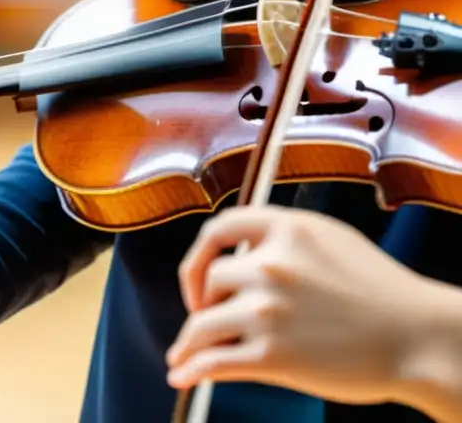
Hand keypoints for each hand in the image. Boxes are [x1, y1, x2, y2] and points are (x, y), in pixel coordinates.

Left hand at [166, 205, 436, 406]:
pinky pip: (213, 361)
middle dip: (206, 304)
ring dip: (187, 343)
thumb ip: (284, 239)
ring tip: (181, 355)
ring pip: (203, 325)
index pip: (218, 229)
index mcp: (287, 229)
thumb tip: (238, 252)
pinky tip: (181, 374)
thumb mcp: (332, 240)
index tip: (200, 277)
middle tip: (209, 322)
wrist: (420, 339)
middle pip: (211, 281)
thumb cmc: (381, 292)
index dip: (200, 254)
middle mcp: (272, 265)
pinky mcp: (272, 356)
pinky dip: (190, 369)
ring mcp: (268, 311)